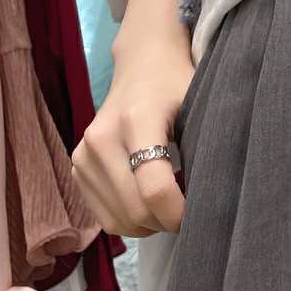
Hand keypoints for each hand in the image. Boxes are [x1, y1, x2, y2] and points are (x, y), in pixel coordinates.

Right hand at [71, 37, 194, 236]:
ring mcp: (83, 154)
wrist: (142, 64)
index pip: (154, 188)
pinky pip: (104, 215)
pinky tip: (150, 203)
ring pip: (118, 220)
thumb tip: (212, 203)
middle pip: (135, 210)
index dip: (179, 213)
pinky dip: (131, 219)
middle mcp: (101, 139)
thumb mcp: (198, 108)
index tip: (199, 213)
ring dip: (149, 225)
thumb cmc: (177, 85)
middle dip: (166, 222)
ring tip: (170, 206)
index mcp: (136, 120)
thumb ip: (203, 151)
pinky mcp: (77, 166)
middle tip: (190, 214)